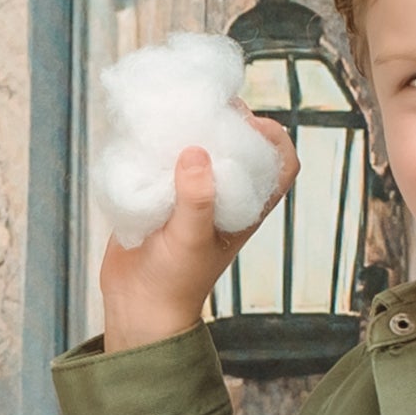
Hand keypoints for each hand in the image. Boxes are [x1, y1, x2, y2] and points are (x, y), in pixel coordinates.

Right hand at [94, 119, 295, 352]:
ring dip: (188, 127)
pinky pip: (166, 155)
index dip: (272, 137)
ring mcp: (191, 191)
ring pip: (202, 144)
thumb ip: (197, 199)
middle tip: (202, 110)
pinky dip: (158, 140)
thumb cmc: (174, 281)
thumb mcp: (190, 240)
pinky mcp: (161, 191)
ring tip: (172, 115)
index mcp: (246, 207)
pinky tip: (145, 135)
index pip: (280, 163)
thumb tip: (197, 152)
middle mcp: (223, 194)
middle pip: (239, 143)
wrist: (136, 304)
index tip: (246, 125)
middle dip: (225, 121)